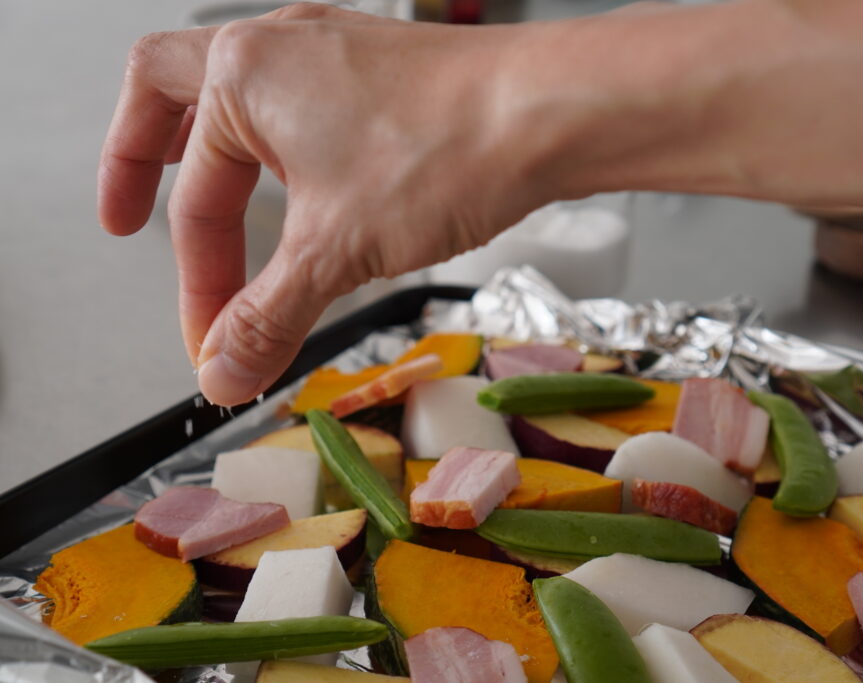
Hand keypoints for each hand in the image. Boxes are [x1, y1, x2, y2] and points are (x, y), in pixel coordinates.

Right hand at [98, 4, 548, 405]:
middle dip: (142, 160)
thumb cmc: (447, 148)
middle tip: (132, 211)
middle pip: (174, 96)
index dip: (198, 285)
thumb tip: (225, 371)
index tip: (214, 340)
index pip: (196, 202)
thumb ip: (268, 317)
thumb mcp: (336, 251)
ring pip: (246, 94)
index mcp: (241, 76)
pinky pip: (308, 103)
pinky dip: (287, 150)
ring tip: (215, 196)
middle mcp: (282, 47)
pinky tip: (308, 186)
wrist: (550, 111)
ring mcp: (336, 51)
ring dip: (223, 154)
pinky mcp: (382, 71)